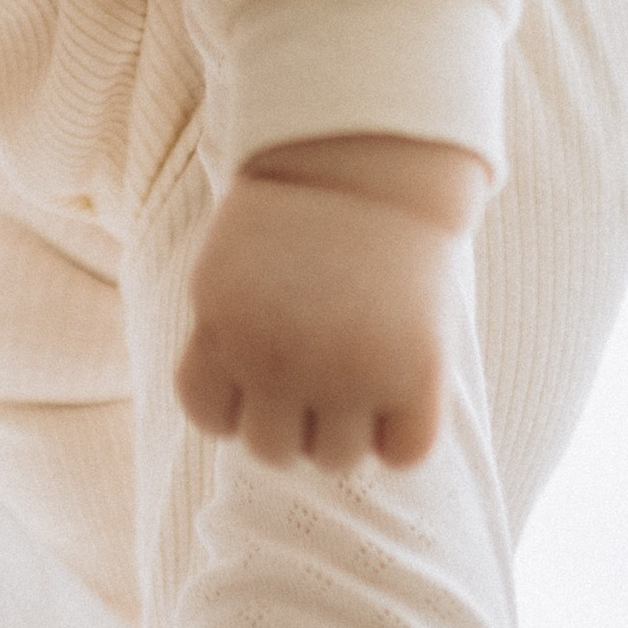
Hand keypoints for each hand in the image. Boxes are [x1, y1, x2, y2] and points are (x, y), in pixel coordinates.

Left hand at [175, 133, 484, 471]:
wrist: (374, 165)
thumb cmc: (298, 218)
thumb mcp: (230, 268)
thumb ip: (226, 343)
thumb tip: (245, 430)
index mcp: (222, 325)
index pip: (211, 417)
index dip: (236, 399)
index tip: (259, 364)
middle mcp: (276, 358)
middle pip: (272, 451)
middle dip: (292, 418)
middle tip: (320, 368)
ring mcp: (348, 371)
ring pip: (337, 461)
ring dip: (347, 431)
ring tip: (361, 373)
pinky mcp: (417, 374)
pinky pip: (404, 453)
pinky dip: (403, 435)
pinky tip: (402, 387)